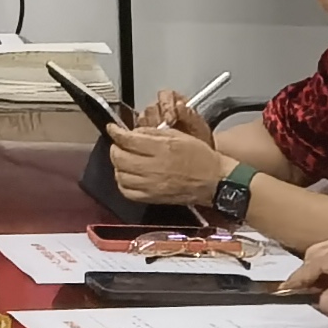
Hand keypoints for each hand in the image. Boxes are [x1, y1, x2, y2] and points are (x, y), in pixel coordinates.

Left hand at [105, 118, 227, 210]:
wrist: (214, 180)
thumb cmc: (200, 157)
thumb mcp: (178, 135)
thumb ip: (152, 133)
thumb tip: (132, 132)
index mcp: (162, 148)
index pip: (127, 140)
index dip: (115, 132)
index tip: (112, 129)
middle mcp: (154, 167)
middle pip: (119, 157)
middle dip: (115, 148)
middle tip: (119, 144)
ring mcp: (152, 185)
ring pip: (120, 175)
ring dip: (118, 165)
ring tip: (124, 159)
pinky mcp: (153, 198)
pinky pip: (127, 192)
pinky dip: (123, 183)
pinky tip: (128, 176)